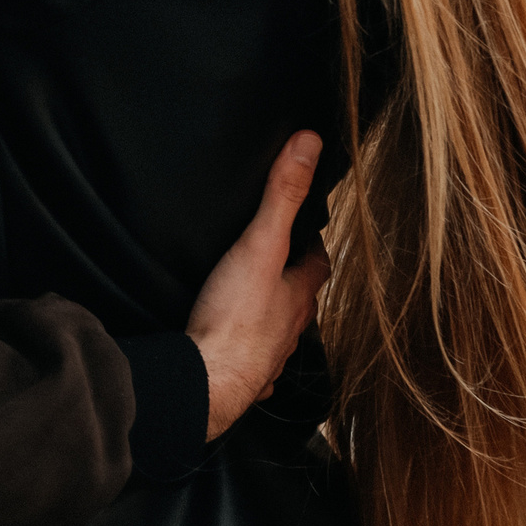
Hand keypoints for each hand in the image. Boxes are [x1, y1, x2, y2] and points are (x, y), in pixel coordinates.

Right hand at [186, 131, 329, 439]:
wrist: (208, 380)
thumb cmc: (234, 317)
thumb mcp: (259, 244)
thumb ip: (281, 195)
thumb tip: (309, 146)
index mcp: (297, 295)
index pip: (318, 265)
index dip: (314, 248)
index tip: (308, 233)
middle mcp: (290, 329)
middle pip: (301, 301)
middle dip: (294, 283)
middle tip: (280, 264)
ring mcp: (268, 357)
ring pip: (280, 335)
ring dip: (274, 320)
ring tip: (256, 304)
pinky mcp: (244, 379)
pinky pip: (252, 367)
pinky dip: (249, 356)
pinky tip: (232, 350)